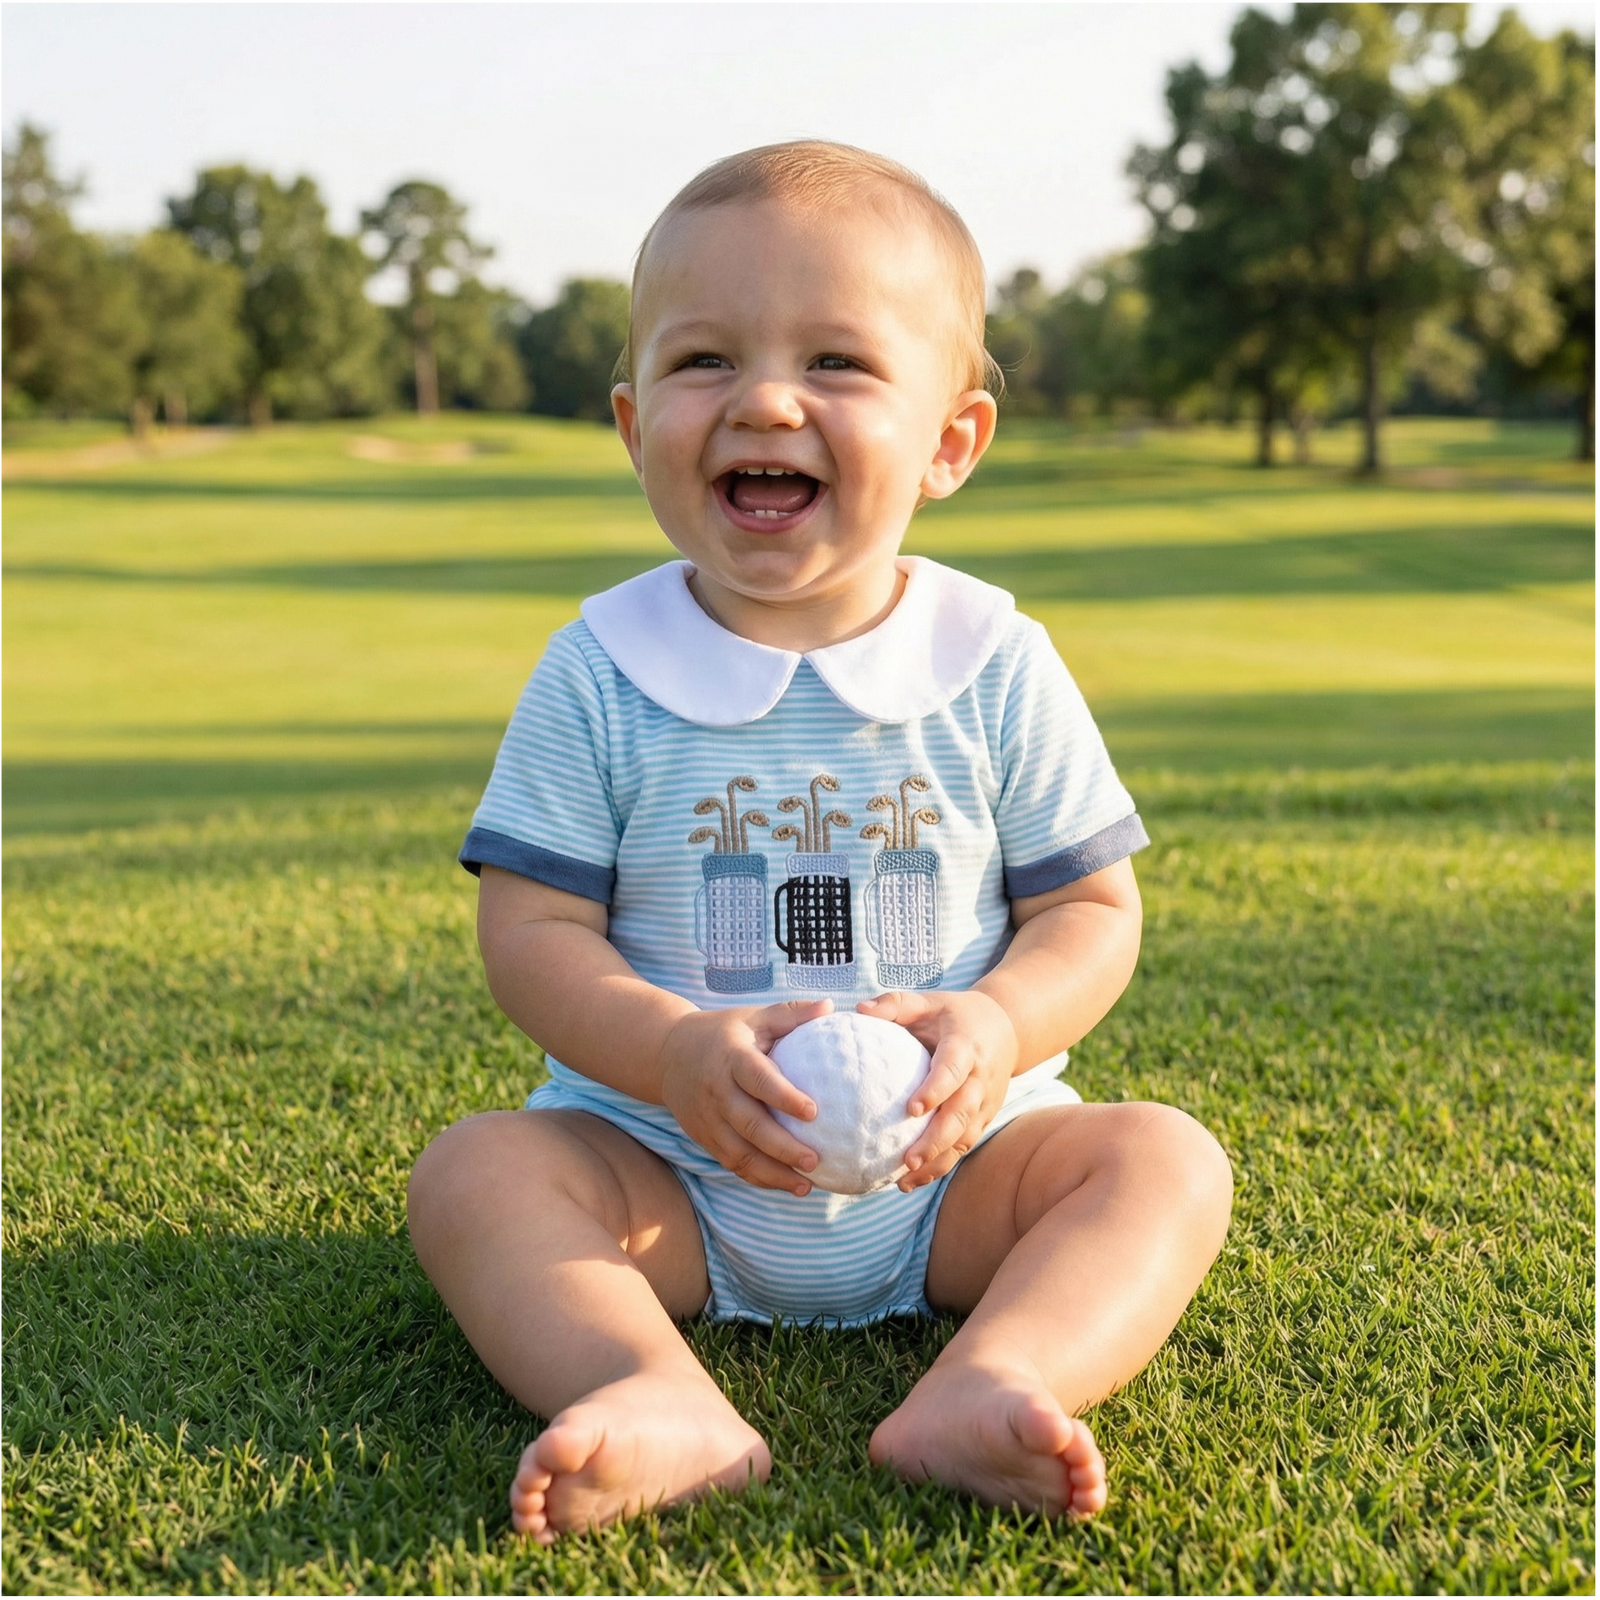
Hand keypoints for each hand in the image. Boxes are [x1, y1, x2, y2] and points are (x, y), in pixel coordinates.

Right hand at [658, 998, 831, 1193]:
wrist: (667, 1053)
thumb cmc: (724, 1033)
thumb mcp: (754, 1017)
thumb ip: (791, 1014)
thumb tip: (831, 1006)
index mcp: (731, 1057)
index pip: (758, 1079)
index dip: (783, 1097)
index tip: (814, 1111)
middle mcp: (716, 1091)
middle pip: (749, 1125)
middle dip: (782, 1147)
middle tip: (816, 1160)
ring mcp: (707, 1118)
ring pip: (739, 1153)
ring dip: (772, 1173)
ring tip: (806, 1184)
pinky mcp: (704, 1137)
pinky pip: (732, 1163)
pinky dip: (758, 1178)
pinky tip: (786, 1184)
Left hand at [855, 990, 1018, 1189]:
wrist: (1006, 1029)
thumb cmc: (954, 1014)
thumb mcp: (927, 1001)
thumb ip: (894, 1005)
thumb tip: (858, 1010)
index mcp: (966, 1046)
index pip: (953, 1070)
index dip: (936, 1089)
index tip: (912, 1109)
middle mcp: (980, 1078)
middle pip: (962, 1114)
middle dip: (937, 1140)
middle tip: (908, 1160)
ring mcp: (985, 1102)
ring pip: (965, 1137)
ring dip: (939, 1161)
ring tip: (906, 1179)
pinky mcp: (984, 1119)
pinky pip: (964, 1146)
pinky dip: (942, 1165)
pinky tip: (913, 1181)